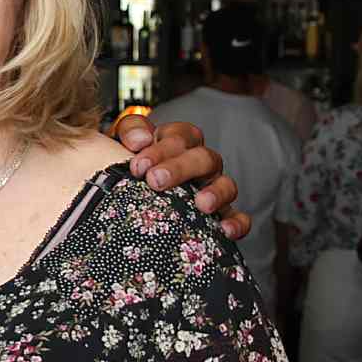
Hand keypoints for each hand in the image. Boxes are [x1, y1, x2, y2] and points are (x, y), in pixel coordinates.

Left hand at [113, 115, 250, 240]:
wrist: (126, 188)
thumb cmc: (133, 165)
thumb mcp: (123, 139)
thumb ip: (131, 131)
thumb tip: (141, 140)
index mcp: (179, 141)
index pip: (179, 136)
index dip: (160, 149)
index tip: (138, 166)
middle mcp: (201, 163)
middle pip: (203, 158)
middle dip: (180, 169)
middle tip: (156, 181)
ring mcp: (214, 187)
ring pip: (227, 185)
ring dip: (216, 193)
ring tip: (202, 205)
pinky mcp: (221, 214)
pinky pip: (238, 217)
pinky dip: (237, 223)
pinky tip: (225, 231)